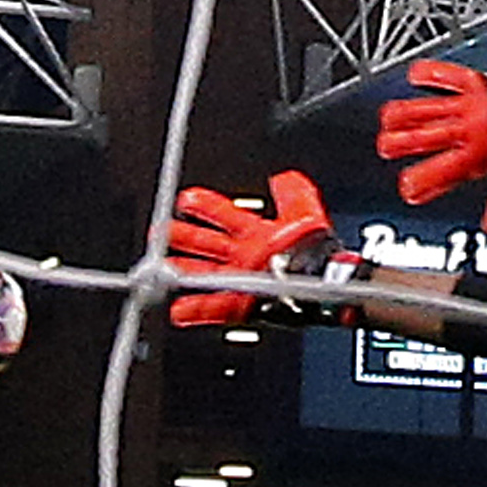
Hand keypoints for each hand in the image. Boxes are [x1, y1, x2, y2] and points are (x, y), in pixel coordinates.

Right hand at [168, 169, 339, 326]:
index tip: (186, 198)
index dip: (206, 206)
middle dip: (184, 236)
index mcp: (256, 235)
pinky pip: (216, 307)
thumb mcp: (305, 213)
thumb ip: (293, 194)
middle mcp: (245, 256)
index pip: (224, 215)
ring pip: (205, 274)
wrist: (326, 281)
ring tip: (161, 269)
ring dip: (183, 271)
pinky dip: (198, 310)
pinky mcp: (244, 303)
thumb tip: (284, 176)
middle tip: (160, 231)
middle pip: (207, 244)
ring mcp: (242, 279)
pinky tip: (179, 311)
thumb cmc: (317, 251)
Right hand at [377, 60, 486, 239]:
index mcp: (476, 155)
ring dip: (403, 114)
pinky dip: (429, 74)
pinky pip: (447, 76)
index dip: (419, 183)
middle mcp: (466, 129)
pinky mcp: (475, 83)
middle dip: (399, 144)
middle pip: (421, 137)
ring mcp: (468, 105)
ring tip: (386, 120)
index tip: (409, 190)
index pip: (437, 173)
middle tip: (386, 148)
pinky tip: (414, 76)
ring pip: (425, 108)